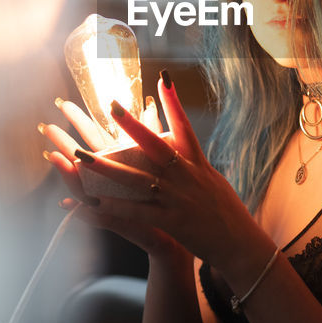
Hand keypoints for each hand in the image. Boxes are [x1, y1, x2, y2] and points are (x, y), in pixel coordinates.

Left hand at [46, 71, 266, 272]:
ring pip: (138, 178)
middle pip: (156, 146)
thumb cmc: (227, 213)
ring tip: (82, 156)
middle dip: (132, 126)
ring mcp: (178, 198)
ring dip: (107, 168)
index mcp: (198, 164)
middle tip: (112, 106)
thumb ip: (193, 165)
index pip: (185, 127)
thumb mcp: (213, 181)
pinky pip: (139, 212)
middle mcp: (187, 176)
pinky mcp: (172, 221)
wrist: (239, 244)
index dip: (174, 103)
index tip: (163, 78)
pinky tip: (94, 201)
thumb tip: (180, 148)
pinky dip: (117, 206)